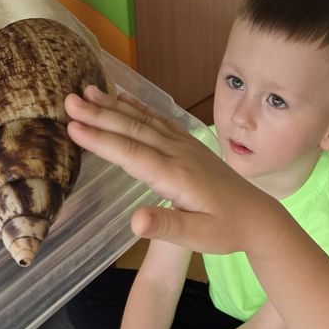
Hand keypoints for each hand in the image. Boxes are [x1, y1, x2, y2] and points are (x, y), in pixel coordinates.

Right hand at [64, 87, 284, 255]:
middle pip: (133, 130)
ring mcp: (185, 146)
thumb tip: (134, 221)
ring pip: (144, 121)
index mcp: (177, 176)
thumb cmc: (227, 231)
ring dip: (114, 106)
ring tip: (86, 91)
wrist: (259, 217)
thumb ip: (167, 227)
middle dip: (99, 115)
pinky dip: (138, 107)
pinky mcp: (189, 145)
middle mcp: (179, 154)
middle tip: (68, 100)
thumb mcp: (198, 237)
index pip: (132, 155)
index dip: (102, 141)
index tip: (73, 127)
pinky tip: (122, 98)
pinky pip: (159, 120)